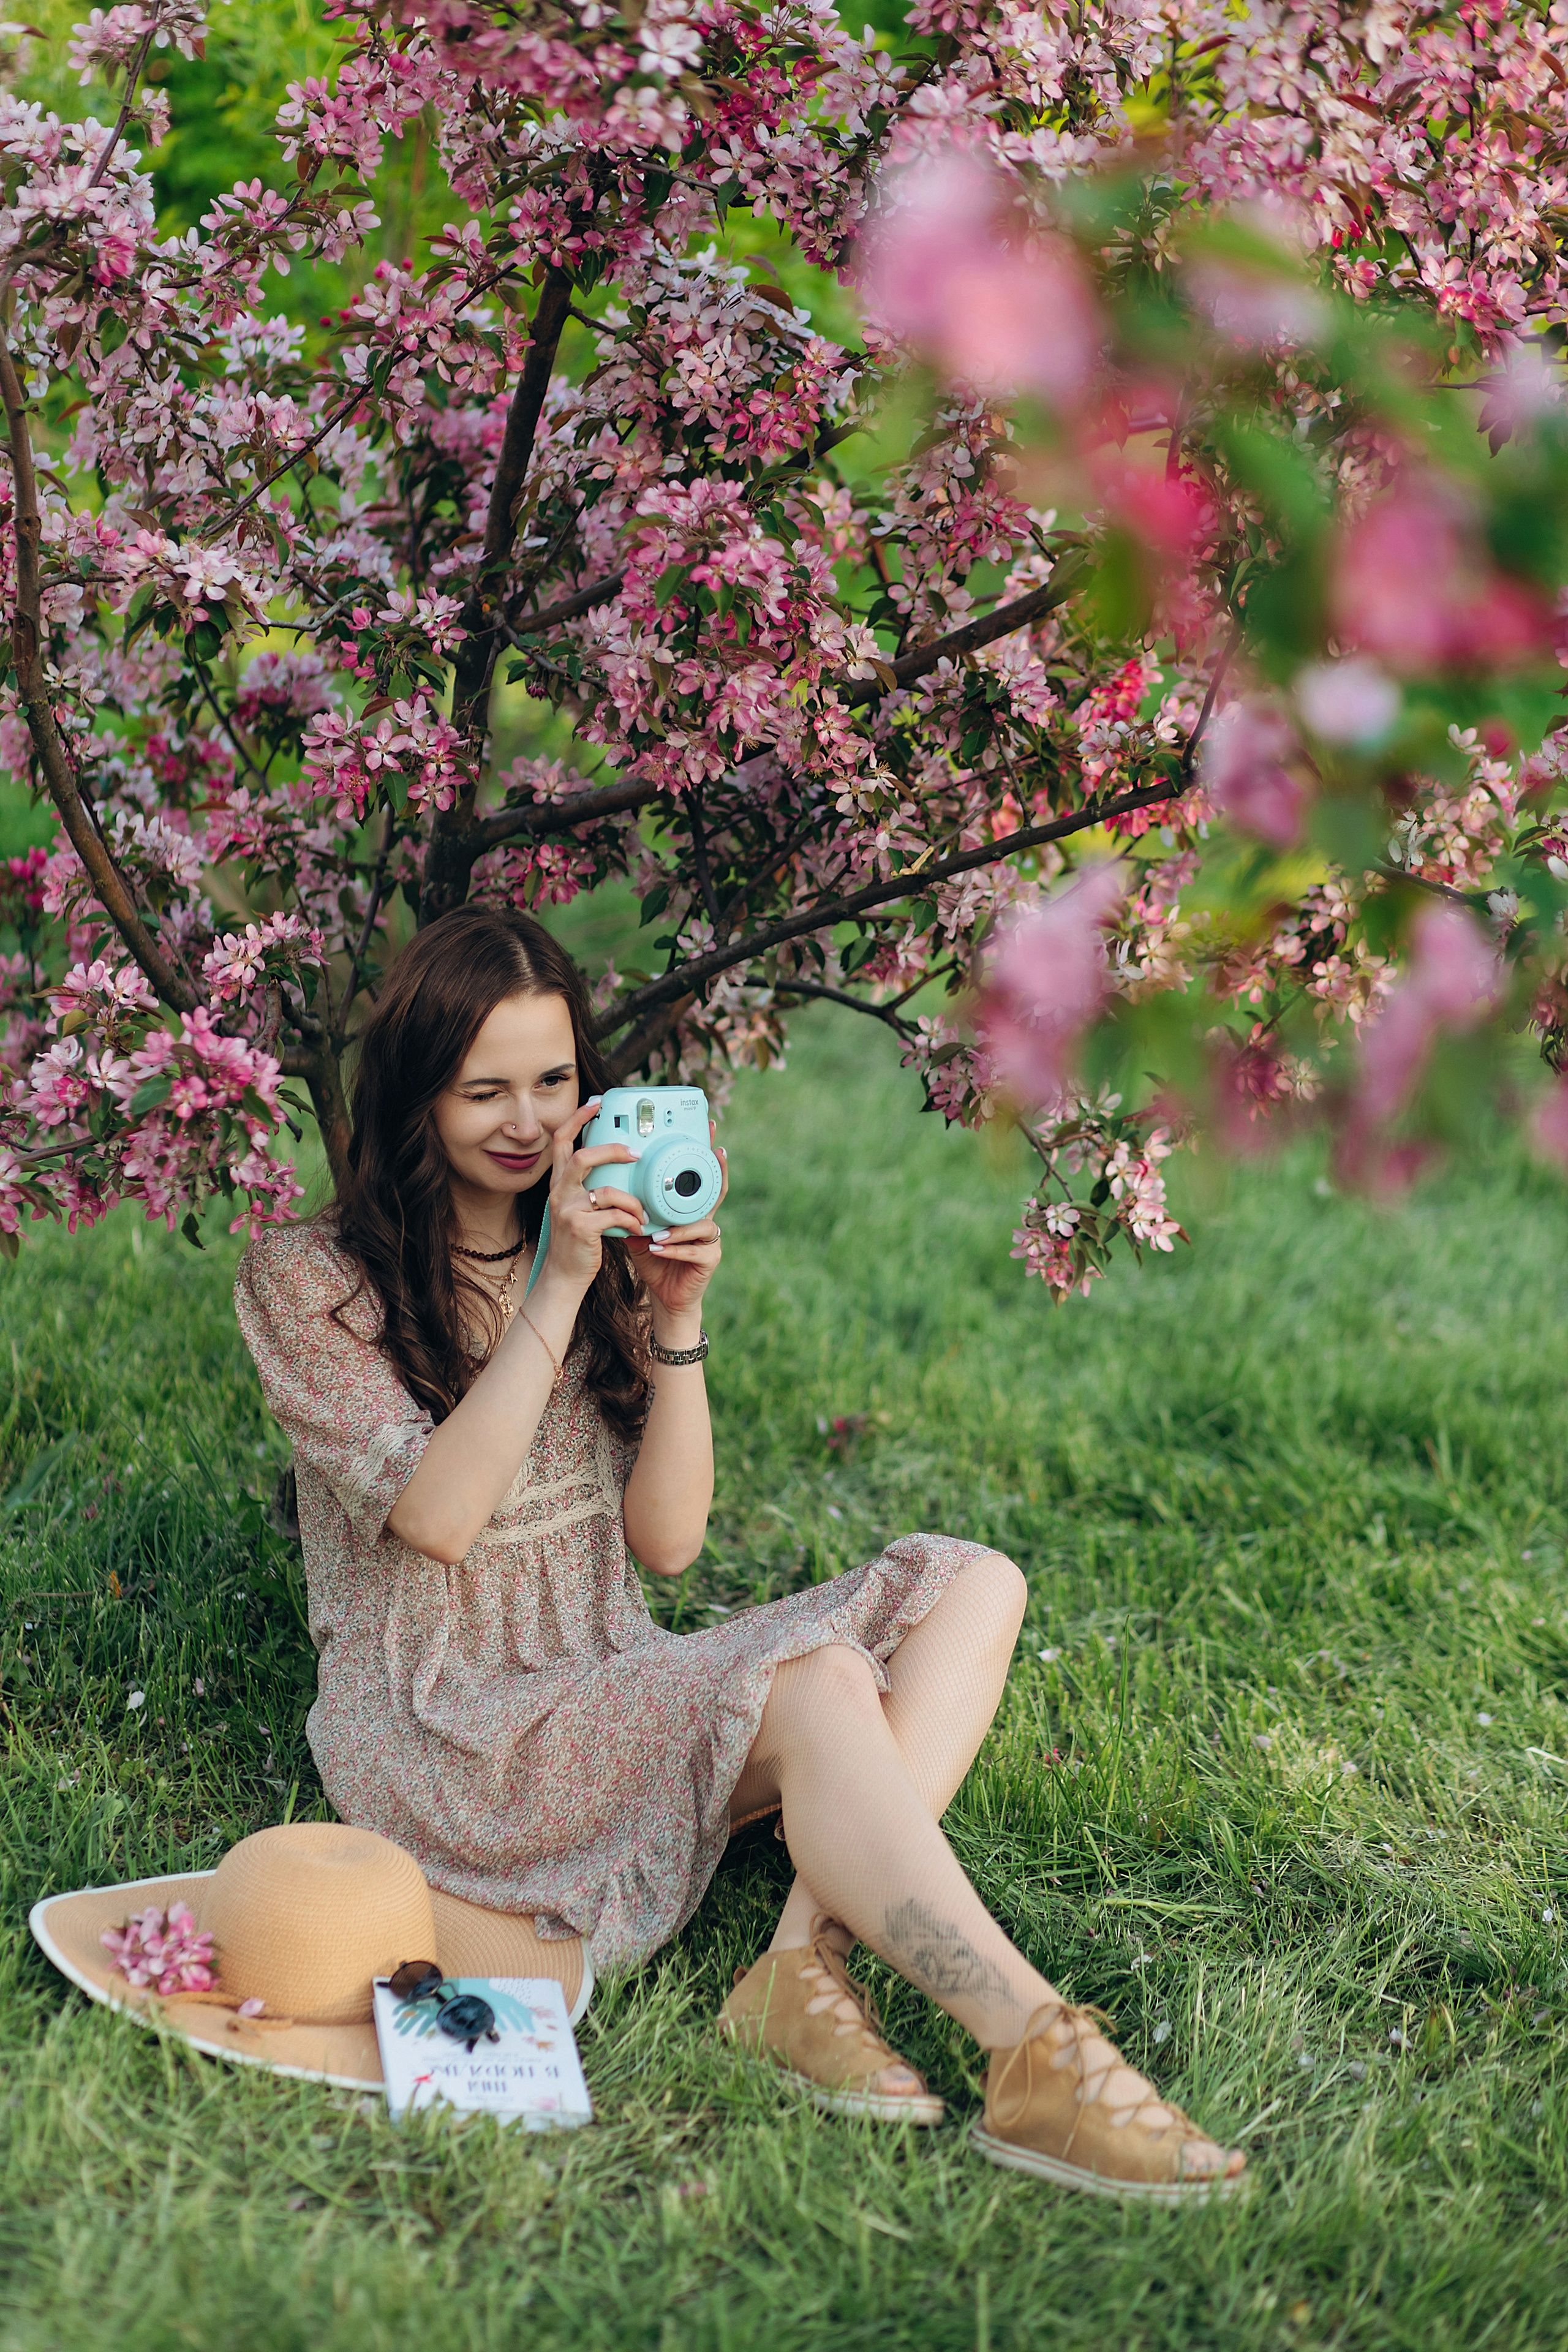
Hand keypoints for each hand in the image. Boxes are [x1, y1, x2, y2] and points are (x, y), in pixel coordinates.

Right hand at [533, 1096, 648, 1298]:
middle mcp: (559, 1192)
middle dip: (611, 1151)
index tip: (595, 1103)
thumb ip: (591, 1186)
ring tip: (643, 1213)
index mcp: (560, 1183)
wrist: (565, 1275)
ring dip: (632, 1201)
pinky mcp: (579, 1228)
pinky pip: (614, 1215)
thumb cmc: (579, 1241)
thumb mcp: (579, 1207)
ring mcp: (567, 1210)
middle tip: (636, 1154)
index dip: (578, 1119)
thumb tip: (620, 1164)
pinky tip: (637, 1230)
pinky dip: (631, 1221)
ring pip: (606, 1190)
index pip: (562, 1141)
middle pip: (581, 1157)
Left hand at [625, 1133, 726, 1331]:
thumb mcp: (640, 1232)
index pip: (699, 1179)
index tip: (709, 1131)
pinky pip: (694, 1250)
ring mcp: (710, 1241)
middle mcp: (704, 1221)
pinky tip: (660, 1249)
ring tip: (658, 1232)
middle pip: (717, 1191)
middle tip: (717, 1149)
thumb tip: (613, 1186)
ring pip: (701, 1225)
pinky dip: (675, 1248)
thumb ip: (634, 1211)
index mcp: (689, 1211)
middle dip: (719, 1170)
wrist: (665, 1297)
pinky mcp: (709, 1260)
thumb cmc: (655, 1261)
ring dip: (679, 1228)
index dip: (706, 1157)